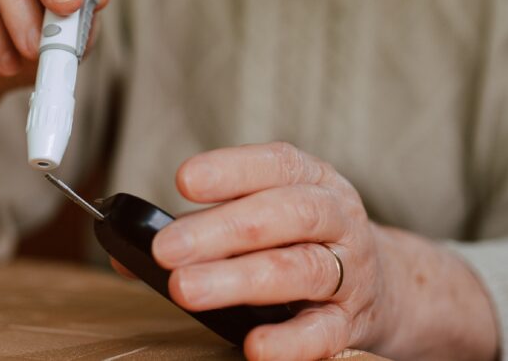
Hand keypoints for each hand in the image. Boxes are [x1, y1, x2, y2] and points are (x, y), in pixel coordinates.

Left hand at [146, 142, 497, 360]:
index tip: (183, 180)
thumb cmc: (302, 241)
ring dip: (240, 280)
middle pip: (285, 215)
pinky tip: (255, 346)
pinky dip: (290, 342)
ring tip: (187, 290)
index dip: (231, 170)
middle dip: (221, 230)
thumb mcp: (264, 215)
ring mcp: (348, 269)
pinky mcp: (352, 321)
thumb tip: (121, 248)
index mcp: (311, 180)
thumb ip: (200, 227)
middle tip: (167, 249)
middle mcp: (335, 216)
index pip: (276, 165)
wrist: (386, 283)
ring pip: (300, 270)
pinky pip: (324, 332)